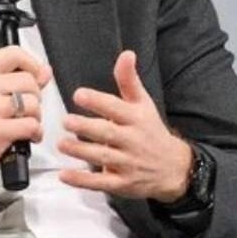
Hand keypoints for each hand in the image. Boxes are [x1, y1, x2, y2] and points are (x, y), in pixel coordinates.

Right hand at [0, 46, 50, 209]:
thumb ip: (11, 81)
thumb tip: (45, 72)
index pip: (14, 53)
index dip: (32, 64)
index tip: (35, 77)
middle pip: (29, 81)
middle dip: (36, 97)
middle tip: (26, 110)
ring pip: (33, 103)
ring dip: (36, 117)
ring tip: (25, 124)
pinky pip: (32, 125)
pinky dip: (35, 133)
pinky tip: (27, 137)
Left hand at [57, 50, 192, 202]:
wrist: (174, 168)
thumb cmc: (151, 131)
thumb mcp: (143, 103)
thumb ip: (129, 80)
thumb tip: (126, 53)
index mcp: (136, 119)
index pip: (116, 108)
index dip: (98, 101)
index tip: (79, 95)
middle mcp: (133, 141)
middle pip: (108, 134)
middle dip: (86, 128)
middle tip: (66, 121)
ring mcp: (128, 164)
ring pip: (103, 158)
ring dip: (81, 152)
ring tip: (62, 144)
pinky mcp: (123, 184)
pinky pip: (101, 183)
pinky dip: (82, 180)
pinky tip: (64, 175)